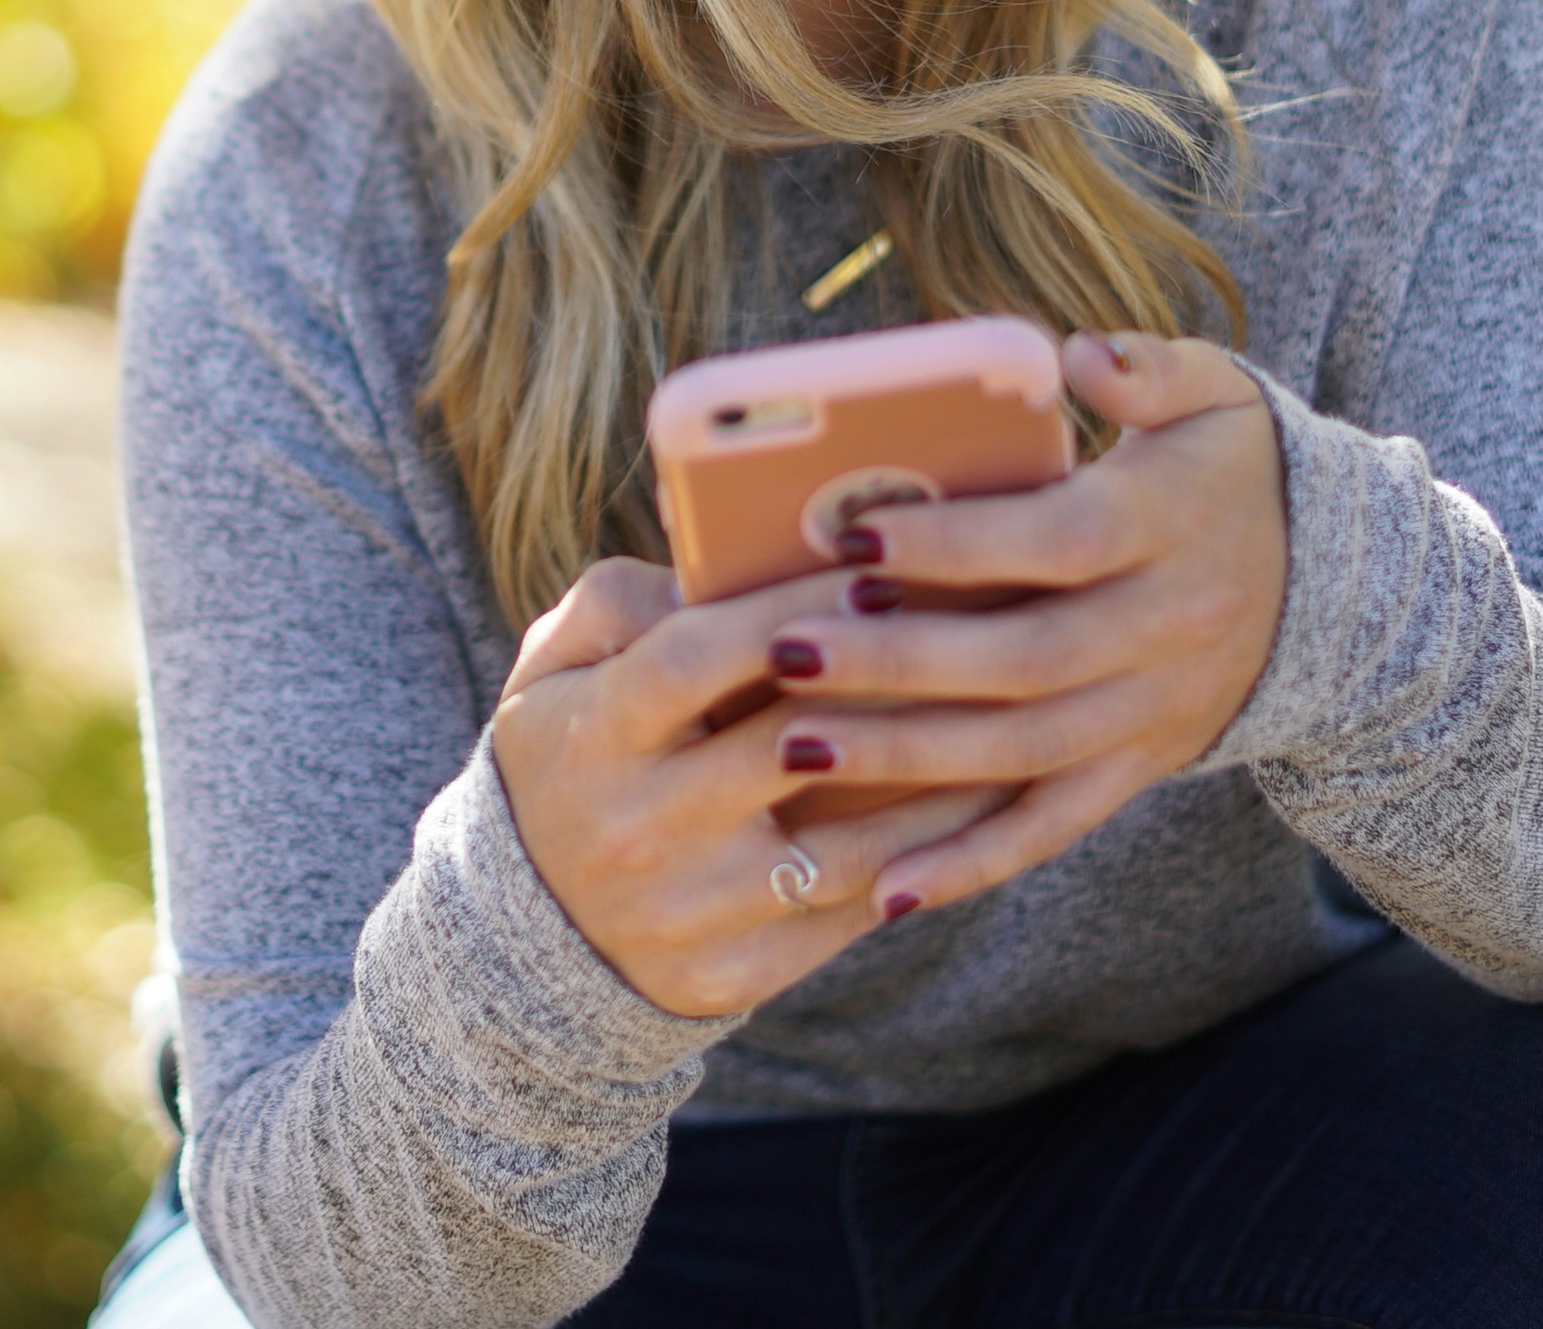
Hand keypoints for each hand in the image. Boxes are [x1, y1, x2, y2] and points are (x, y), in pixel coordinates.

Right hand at [487, 557, 1013, 1018]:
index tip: (874, 569)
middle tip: (981, 631)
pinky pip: (852, 914)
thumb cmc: (569, 761)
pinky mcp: (733, 976)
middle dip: (892, 686)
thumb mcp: (552, 673)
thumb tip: (713, 565)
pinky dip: (924, 862)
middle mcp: (639, 828)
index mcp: (594, 736)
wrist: (525, 935)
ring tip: (1016, 725)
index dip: (787, 612)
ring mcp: (690, 911)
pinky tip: (981, 812)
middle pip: (789, 748)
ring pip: (848, 846)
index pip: (696, 661)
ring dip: (942, 787)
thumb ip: (617, 601)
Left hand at [762, 332, 1286, 919]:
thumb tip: (1076, 353)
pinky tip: (886, 889)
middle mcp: (1164, 633)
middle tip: (787, 651)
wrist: (1335, 586)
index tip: (853, 535)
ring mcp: (1150, 714)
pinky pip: (1051, 829)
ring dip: (907, 760)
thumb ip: (1145, 367)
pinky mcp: (1137, 770)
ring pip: (1021, 753)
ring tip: (794, 747)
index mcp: (1167, 529)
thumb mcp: (1215, 396)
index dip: (956, 546)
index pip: (1054, 544)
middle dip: (898, 662)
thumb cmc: (1230, 469)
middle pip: (1022, 661)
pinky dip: (971, 865)